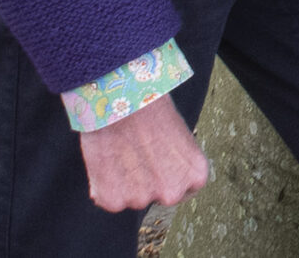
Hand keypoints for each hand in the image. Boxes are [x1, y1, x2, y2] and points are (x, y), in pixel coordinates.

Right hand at [78, 91, 208, 212]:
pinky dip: (103, 185)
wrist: (124, 98)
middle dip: (145, 181)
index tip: (156, 162)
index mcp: (195, 175)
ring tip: (120, 151)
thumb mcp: (180, 136)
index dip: (167, 175)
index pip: (183, 189)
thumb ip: (177, 162)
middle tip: (135, 153)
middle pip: (156, 195)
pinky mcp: (113, 200)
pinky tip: (106, 160)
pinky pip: (107, 198)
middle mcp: (172, 193)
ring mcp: (142, 199)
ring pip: (130, 197)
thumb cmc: (153, 108)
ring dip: (123, 182)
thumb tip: (165, 171)